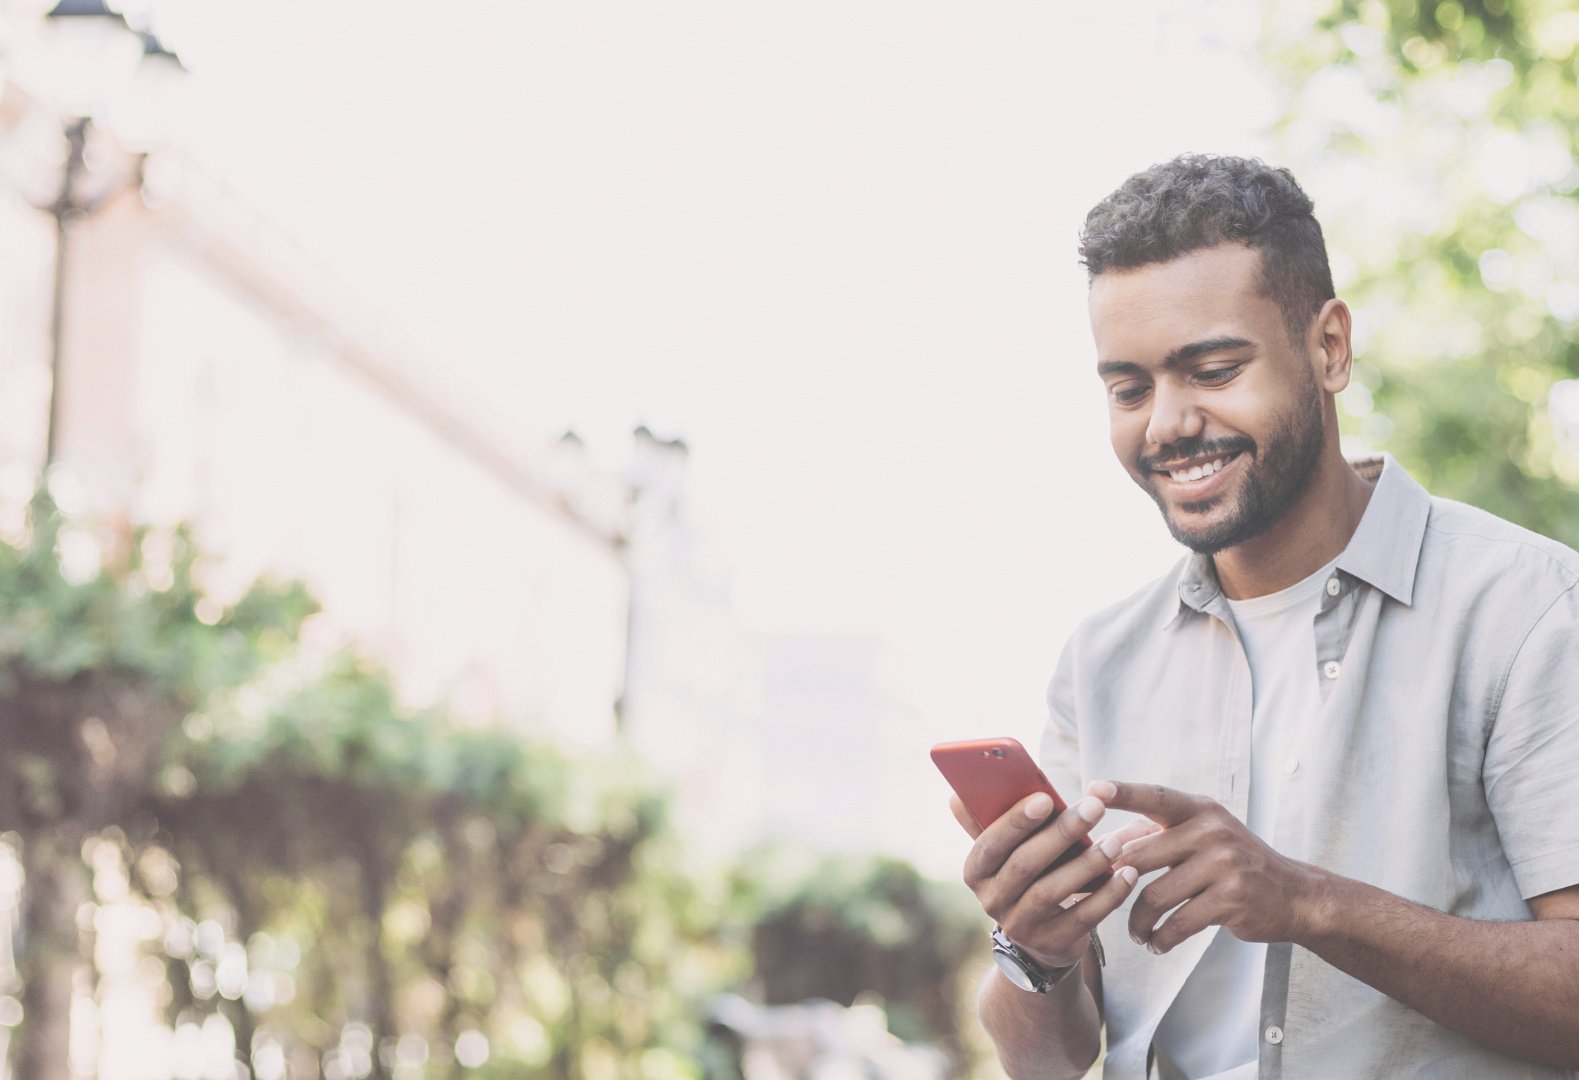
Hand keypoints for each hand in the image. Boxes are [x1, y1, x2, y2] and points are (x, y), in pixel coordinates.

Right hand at [953, 790, 1154, 969]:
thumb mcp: (1006, 852)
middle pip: (1025, 865)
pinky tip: (1128, 874)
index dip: (1016, 821)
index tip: (1046, 798)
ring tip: (1115, 841)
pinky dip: (1108, 895)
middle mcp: (992, 901)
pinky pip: (1083, 917)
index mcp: (976, 871)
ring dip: (1086, 864)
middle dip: (1061, 833)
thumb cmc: (1026, 875)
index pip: (990, 844)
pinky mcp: (1053, 943)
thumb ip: (989, 821)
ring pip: (1053, 891)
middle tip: (1094, 807)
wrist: (1039, 939)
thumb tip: (957, 795)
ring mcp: (1022, 926)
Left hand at [1096, 780, 1331, 953]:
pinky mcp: (1230, 899)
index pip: (1155, 797)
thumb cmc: (1234, 864)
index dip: (1122, 792)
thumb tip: (1105, 840)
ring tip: (1136, 932)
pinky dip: (1161, 938)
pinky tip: (1157, 943)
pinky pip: (1178, 923)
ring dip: (1137, 921)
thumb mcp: (1204, 837)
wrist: (1295, 895)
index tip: (1091, 788)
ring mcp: (1223, 864)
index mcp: (1200, 810)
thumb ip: (1160, 835)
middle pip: (1139, 856)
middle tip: (1102, 900)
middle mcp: (1211, 831)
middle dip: (1113, 883)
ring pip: (1154, 896)